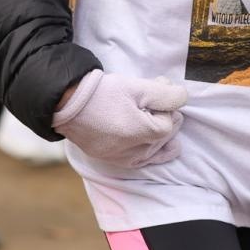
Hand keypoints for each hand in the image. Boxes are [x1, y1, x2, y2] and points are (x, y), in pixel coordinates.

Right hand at [51, 70, 186, 167]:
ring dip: (160, 139)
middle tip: (153, 100)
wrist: (67, 104)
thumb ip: (166, 94)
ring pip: (153, 153)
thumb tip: (182, 98)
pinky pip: (137, 162)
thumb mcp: (138, 87)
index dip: (167, 104)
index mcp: (145, 134)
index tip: (158, 88)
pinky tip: (149, 147)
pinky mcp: (110, 160)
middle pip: (164, 138)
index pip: (170, 122)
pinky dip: (147, 153)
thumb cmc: (104, 93)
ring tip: (160, 125)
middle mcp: (135, 152)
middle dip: (164, 118)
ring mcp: (122, 159)